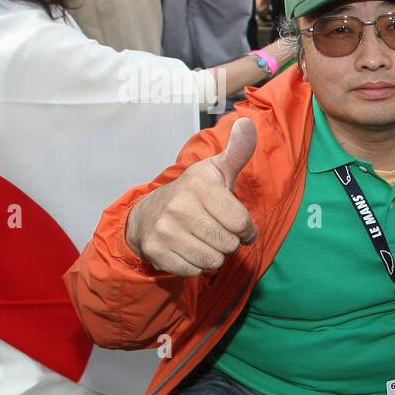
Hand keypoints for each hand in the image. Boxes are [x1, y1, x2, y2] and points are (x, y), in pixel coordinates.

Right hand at [126, 118, 258, 276]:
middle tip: (215, 230)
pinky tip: (186, 248)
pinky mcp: (155, 252)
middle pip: (228, 244)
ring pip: (212, 261)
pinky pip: (193, 271)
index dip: (246, 229)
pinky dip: (194, 265)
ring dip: (212, 255)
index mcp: (199, 186)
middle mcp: (179, 207)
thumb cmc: (193, 194)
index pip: (240, 223)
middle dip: (227, 241)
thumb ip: (237, 152)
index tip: (239, 225)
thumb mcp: (216, 170)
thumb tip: (247, 124)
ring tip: (201, 239)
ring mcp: (164, 230)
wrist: (147, 214)